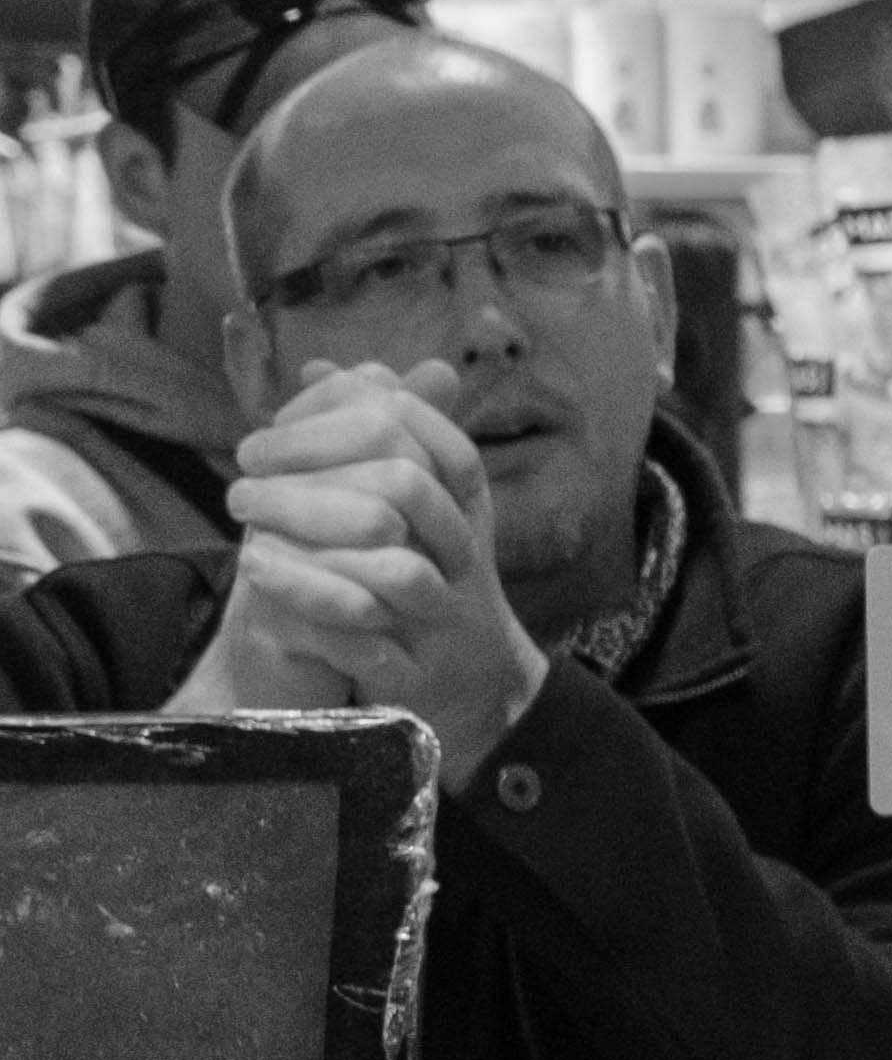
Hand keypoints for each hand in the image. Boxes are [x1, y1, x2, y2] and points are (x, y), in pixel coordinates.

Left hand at [190, 361, 548, 785]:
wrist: (479, 691)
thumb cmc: (432, 582)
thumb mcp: (420, 508)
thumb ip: (379, 439)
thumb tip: (328, 368)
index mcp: (464, 512)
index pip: (434, 440)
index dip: (353, 421)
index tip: (274, 425)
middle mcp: (464, 559)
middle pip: (412, 491)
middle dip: (319, 479)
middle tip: (243, 484)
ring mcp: (443, 620)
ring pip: (397, 572)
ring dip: (312, 554)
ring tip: (246, 545)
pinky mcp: (415, 677)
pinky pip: (369, 646)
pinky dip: (315, 615)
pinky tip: (267, 591)